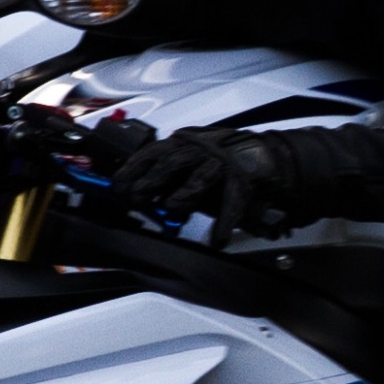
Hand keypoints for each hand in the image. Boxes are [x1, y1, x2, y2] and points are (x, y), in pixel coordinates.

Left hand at [101, 122, 297, 249]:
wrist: (264, 159)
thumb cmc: (219, 165)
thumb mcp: (187, 166)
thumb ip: (165, 180)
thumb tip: (137, 196)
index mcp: (183, 144)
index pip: (152, 152)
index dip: (133, 169)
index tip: (118, 185)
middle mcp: (202, 149)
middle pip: (172, 162)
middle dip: (152, 180)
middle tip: (138, 198)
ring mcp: (224, 163)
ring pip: (200, 178)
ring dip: (183, 196)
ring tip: (173, 208)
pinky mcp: (244, 181)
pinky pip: (232, 203)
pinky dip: (225, 222)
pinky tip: (218, 239)